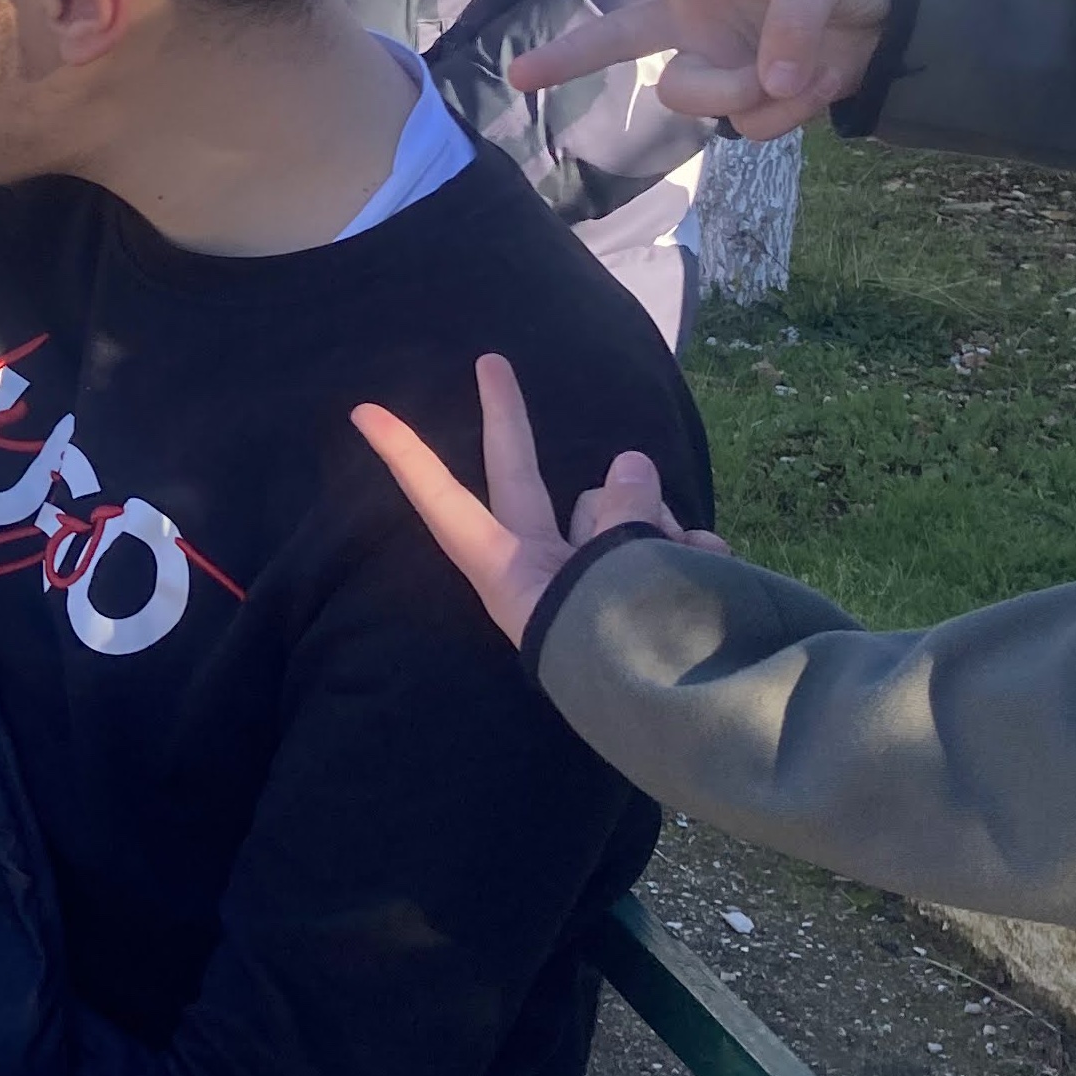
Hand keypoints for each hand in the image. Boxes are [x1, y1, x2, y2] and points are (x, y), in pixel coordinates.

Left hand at [352, 354, 722, 646]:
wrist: (701, 716)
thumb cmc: (635, 648)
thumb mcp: (613, 574)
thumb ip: (618, 511)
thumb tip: (630, 465)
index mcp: (510, 572)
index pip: (443, 501)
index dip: (406, 457)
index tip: (361, 413)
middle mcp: (543, 566)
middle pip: (521, 476)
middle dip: (507, 417)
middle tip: (487, 360)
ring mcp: (593, 575)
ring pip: (623, 508)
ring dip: (656, 525)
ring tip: (678, 574)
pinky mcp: (648, 586)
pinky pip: (672, 544)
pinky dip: (695, 557)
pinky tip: (714, 582)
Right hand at [498, 0, 894, 140]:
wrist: (902, 13)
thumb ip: (787, 19)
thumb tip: (763, 83)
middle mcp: (695, 20)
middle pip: (614, 40)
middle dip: (564, 58)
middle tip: (517, 75)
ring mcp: (719, 65)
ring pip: (693, 98)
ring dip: (747, 88)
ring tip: (806, 64)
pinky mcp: (750, 103)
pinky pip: (749, 124)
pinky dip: (791, 109)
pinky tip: (819, 83)